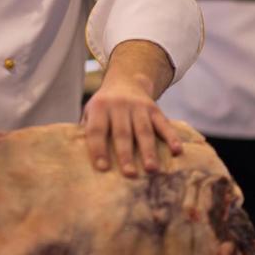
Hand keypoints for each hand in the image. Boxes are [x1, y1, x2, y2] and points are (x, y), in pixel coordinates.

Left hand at [82, 40, 179, 176]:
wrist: (126, 80)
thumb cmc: (104, 106)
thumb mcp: (90, 111)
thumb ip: (86, 130)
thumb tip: (78, 160)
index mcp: (99, 107)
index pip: (97, 130)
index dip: (98, 148)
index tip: (102, 168)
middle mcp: (118, 105)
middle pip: (122, 132)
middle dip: (125, 154)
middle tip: (129, 174)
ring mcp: (138, 106)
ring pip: (144, 130)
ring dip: (148, 150)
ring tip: (151, 169)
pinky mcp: (154, 108)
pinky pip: (164, 123)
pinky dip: (171, 137)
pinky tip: (176, 151)